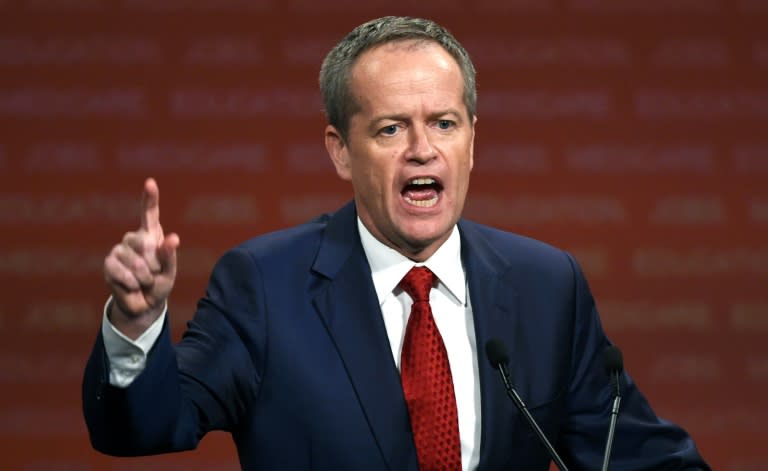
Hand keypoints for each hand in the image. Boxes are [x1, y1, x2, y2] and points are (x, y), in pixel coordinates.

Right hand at [103, 178, 179, 337]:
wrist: (143, 305)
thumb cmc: (159, 284)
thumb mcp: (170, 272)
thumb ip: (170, 255)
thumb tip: (173, 238)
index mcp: (151, 236)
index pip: (149, 213)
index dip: (149, 198)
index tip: (150, 182)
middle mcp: (133, 239)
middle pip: (146, 244)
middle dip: (155, 265)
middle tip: (153, 274)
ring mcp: (119, 250)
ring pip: (136, 262)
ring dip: (145, 277)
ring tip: (143, 281)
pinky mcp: (108, 264)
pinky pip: (123, 273)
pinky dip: (132, 284)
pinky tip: (132, 286)